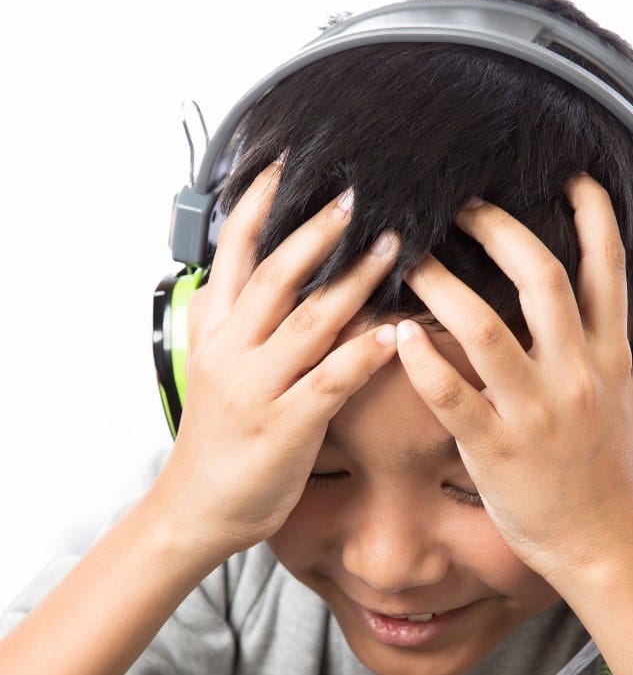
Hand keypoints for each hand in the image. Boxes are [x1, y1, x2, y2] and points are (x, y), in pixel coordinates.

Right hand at [152, 165, 399, 558]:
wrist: (195, 510)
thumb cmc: (219, 438)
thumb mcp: (215, 365)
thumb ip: (235, 318)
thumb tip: (254, 268)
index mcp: (214, 330)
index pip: (234, 252)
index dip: (259, 204)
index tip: (289, 164)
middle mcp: (230, 351)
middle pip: (275, 275)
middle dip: (319, 231)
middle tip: (360, 194)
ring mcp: (255, 388)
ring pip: (307, 322)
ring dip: (354, 281)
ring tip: (395, 247)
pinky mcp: (283, 427)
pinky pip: (328, 382)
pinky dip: (362, 354)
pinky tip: (392, 333)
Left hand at [395, 174, 632, 584]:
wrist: (603, 543)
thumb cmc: (618, 470)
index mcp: (609, 355)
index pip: (605, 269)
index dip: (591, 216)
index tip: (569, 179)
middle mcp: (574, 373)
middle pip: (540, 280)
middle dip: (499, 230)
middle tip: (462, 204)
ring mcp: (534, 410)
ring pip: (485, 330)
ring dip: (442, 286)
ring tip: (409, 257)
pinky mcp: (495, 447)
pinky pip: (452, 395)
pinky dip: (422, 362)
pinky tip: (399, 335)